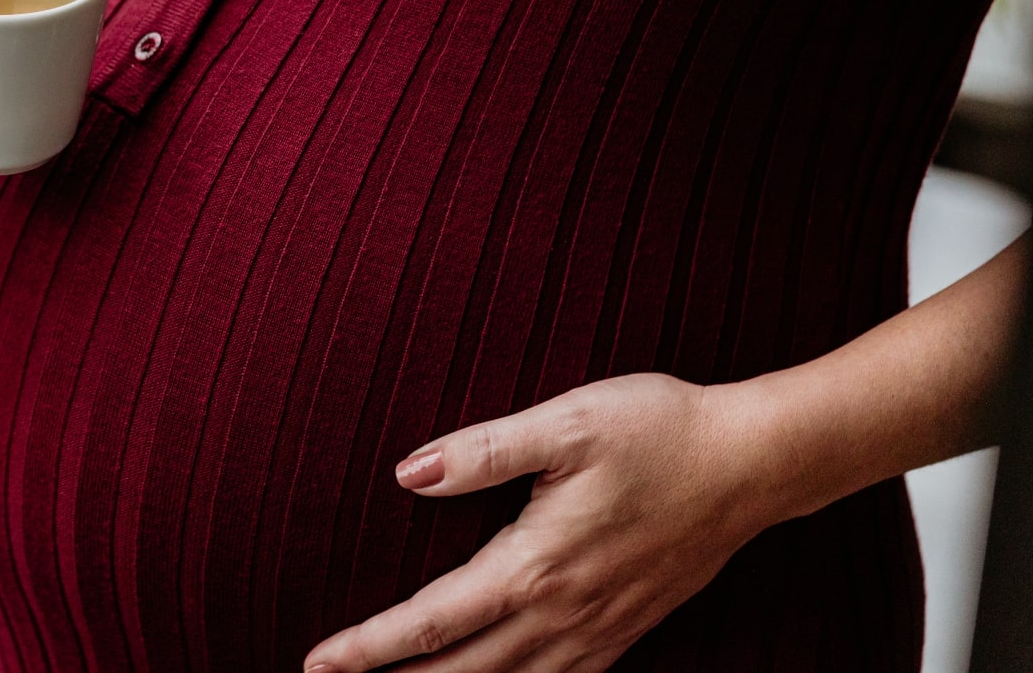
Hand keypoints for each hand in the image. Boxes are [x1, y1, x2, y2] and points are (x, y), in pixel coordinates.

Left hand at [304, 374, 777, 672]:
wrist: (754, 461)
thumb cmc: (657, 429)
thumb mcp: (564, 423)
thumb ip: (480, 452)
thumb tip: (406, 473)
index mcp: (534, 563)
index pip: (431, 619)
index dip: (368, 646)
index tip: (317, 662)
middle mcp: (562, 612)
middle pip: (460, 670)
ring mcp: (598, 629)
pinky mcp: (626, 629)